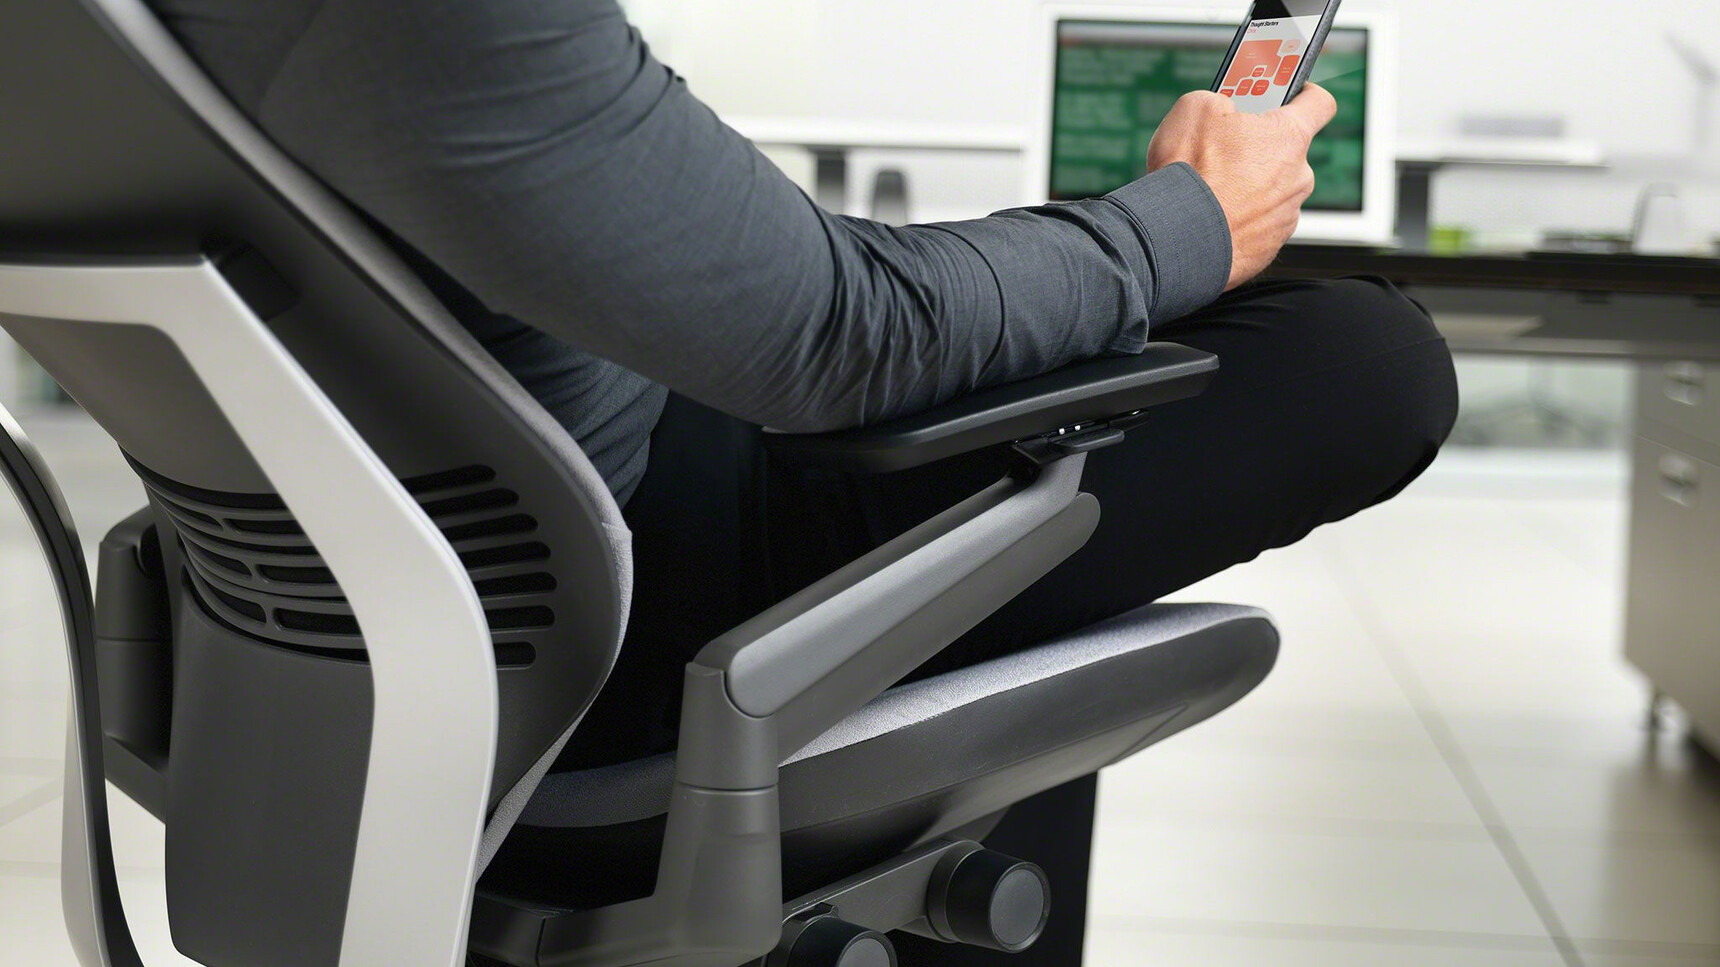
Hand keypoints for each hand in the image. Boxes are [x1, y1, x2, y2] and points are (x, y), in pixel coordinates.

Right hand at [1146, 85, 1337, 290]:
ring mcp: (1286, 216)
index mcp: (1289, 136)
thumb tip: (1221, 110)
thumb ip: (1221, 100)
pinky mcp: (1268, 248)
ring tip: (1211, 189)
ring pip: (1272, 192)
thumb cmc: (1189, 172)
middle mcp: (1299, 176)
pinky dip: (1238, 219)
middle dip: (1260, 148)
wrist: (1175, 236)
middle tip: (1225, 149)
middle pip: (1288, 153)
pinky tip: (1210, 217)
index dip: (1304, 93)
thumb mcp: (1195, 108)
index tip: (1289, 95)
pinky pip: (1257, 225)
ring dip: (1248, 187)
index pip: (1319, 103)